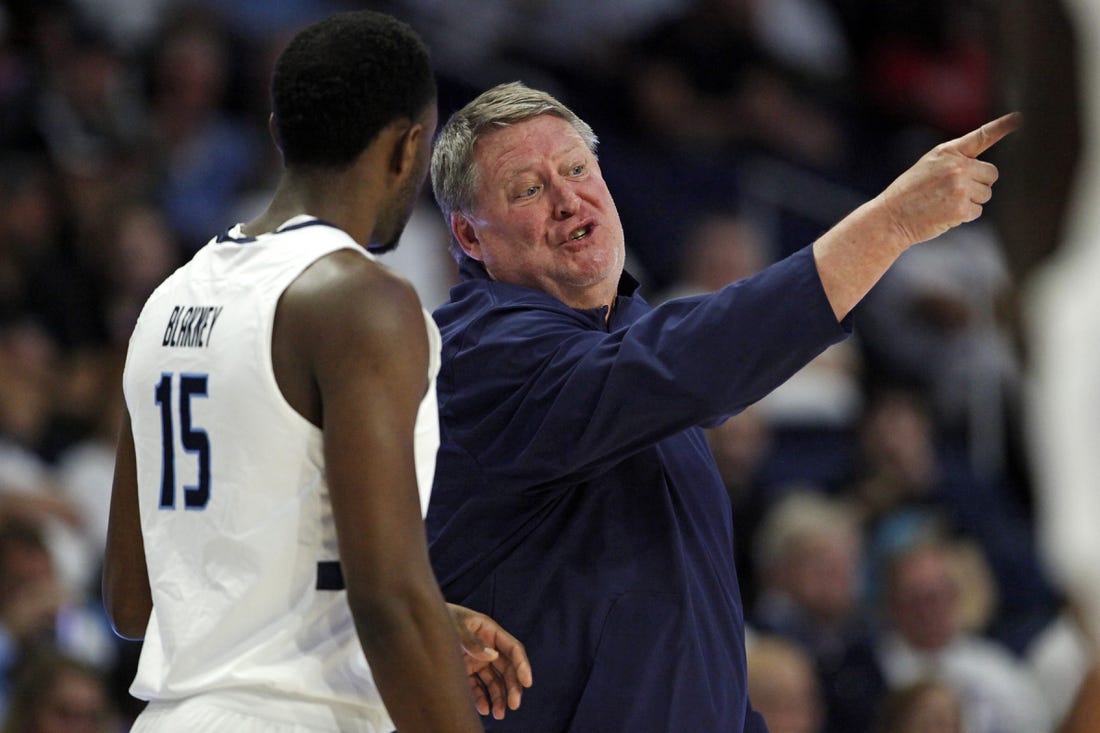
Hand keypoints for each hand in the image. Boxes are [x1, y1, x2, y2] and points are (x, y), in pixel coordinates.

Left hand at [447, 602, 532, 718]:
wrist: (420, 622)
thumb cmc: (440, 618)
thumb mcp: (454, 626)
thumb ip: (471, 640)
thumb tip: (492, 656)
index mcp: (490, 631)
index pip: (513, 649)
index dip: (522, 665)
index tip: (527, 682)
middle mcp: (487, 647)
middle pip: (507, 669)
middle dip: (512, 687)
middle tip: (513, 705)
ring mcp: (477, 660)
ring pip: (494, 682)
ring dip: (499, 698)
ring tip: (498, 714)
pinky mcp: (466, 671)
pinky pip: (478, 688)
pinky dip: (482, 699)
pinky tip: (483, 709)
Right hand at [878, 112, 1020, 246]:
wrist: (890, 218)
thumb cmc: (909, 194)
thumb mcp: (928, 166)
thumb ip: (954, 161)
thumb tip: (983, 171)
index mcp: (948, 152)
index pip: (982, 136)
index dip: (1003, 126)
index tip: (1020, 116)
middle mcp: (957, 166)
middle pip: (991, 174)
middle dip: (979, 184)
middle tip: (953, 191)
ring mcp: (960, 187)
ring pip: (986, 194)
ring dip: (970, 201)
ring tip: (944, 203)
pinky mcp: (961, 208)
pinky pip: (977, 211)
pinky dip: (964, 216)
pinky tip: (944, 213)